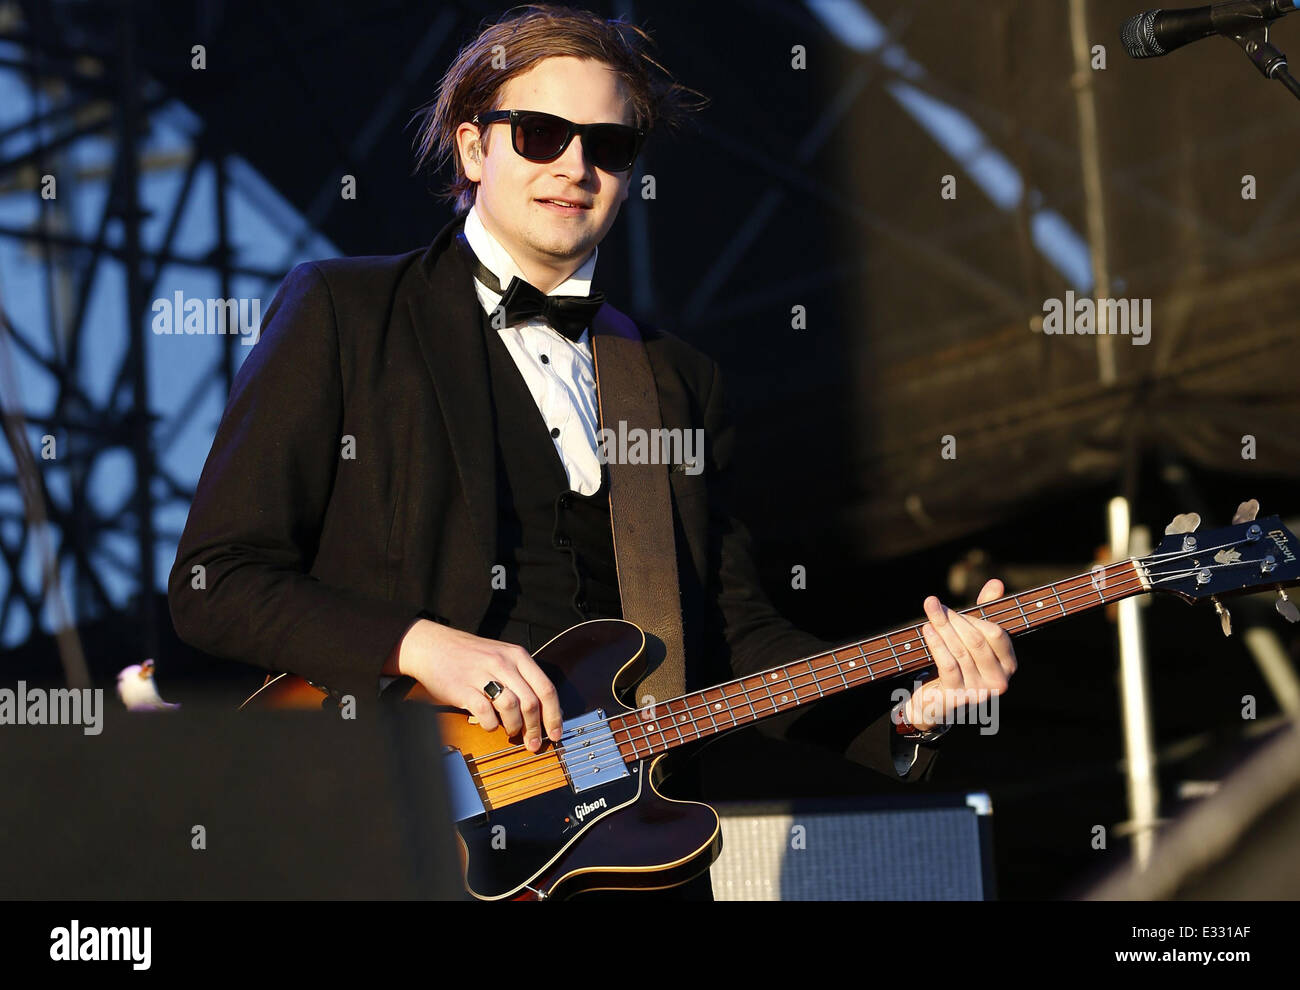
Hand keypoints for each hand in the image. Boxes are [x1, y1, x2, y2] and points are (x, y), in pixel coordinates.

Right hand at [383, 619, 562, 751]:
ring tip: (511, 732)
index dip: (554, 716)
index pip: (546, 688)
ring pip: (512, 707)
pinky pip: (486, 713)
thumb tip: (544, 710)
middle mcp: (503, 663)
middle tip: (533, 743)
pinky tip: (490, 725)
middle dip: (536, 729)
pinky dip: (491, 725)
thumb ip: (522, 678)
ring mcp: (483, 674)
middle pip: (531, 702)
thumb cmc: (468, 655)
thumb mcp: (501, 656)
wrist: (432, 646)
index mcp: (517, 655)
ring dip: (515, 727)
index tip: (556, 733)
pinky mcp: (463, 688)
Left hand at [904, 578, 1017, 731]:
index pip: (997, 634)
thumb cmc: (958, 667)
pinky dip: (937, 644)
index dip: (975, 617)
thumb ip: (984, 612)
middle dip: (953, 619)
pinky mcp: (959, 697)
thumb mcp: (972, 639)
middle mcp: (999, 681)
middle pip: (976, 640)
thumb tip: (996, 583)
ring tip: (929, 612)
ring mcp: (980, 691)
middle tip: (933, 604)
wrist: (936, 704)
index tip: (952, 607)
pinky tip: (927, 630)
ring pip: (960, 651)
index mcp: (1009, 665)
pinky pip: (948, 664)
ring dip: (942, 627)